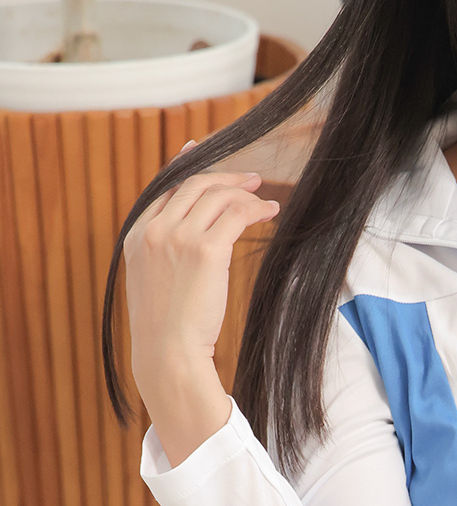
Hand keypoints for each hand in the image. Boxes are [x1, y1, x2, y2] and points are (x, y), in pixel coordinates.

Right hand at [123, 150, 278, 464]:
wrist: (167, 354)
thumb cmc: (166, 330)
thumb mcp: (152, 283)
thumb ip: (164, 254)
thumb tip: (192, 243)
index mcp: (136, 236)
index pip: (164, 188)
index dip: (185, 166)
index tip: (199, 151)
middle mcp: (154, 230)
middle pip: (193, 185)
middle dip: (224, 177)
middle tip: (251, 179)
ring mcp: (178, 237)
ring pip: (217, 196)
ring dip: (245, 193)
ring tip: (265, 200)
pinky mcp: (206, 250)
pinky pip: (237, 214)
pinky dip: (256, 209)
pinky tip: (270, 213)